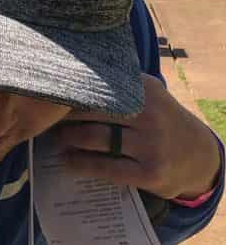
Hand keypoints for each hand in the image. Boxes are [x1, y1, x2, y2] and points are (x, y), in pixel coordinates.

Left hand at [53, 74, 222, 201]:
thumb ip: (118, 82)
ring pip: (95, 139)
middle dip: (64, 116)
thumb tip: (69, 70)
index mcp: (146, 89)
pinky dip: (81, 164)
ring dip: (68, 139)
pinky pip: (106, 168)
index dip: (70, 91)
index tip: (47, 92)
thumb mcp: (148, 94)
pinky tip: (67, 161)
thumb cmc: (160, 120)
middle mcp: (150, 114)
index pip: (98, 86)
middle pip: (92, 111)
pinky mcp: (150, 173)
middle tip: (46, 117)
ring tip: (55, 138)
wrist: (198, 156)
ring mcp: (151, 145)